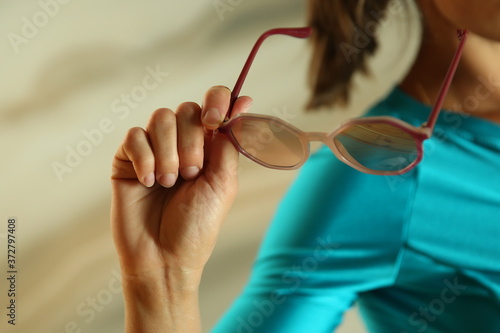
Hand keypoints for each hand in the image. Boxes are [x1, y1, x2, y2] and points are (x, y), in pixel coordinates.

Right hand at [111, 86, 251, 282]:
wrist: (163, 256)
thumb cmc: (197, 225)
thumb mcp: (223, 182)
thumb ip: (230, 141)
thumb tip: (244, 102)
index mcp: (209, 146)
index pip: (213, 103)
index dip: (217, 101)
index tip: (215, 120)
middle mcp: (182, 143)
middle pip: (186, 110)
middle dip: (191, 143)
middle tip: (190, 175)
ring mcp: (154, 149)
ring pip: (160, 118)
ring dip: (168, 152)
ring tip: (169, 182)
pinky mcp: (128, 159)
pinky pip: (134, 136)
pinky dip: (144, 158)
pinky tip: (148, 183)